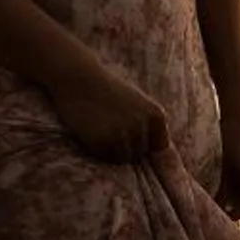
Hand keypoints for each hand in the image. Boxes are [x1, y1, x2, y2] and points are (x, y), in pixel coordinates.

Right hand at [53, 64, 169, 163]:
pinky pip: (104, 157)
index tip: (130, 138)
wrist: (78, 79)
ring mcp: (123, 133)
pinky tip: (91, 131)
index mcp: (156, 115)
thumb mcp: (137, 104)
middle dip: (126, 146)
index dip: (144, 145)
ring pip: (123, 158)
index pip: (160, 147)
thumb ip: (147, 126)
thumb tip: (161, 161)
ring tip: (101, 128)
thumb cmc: (107, 91)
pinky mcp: (102, 141)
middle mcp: (142, 125)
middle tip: (109, 125)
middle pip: (139, 153)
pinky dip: (97, 149)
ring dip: (112, 149)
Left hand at [219, 110, 239, 219]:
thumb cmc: (227, 139)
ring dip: (237, 192)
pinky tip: (227, 173)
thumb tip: (218, 208)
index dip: (236, 216)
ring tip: (219, 187)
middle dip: (235, 204)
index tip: (220, 215)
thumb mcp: (223, 167)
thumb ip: (222, 190)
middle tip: (217, 204)